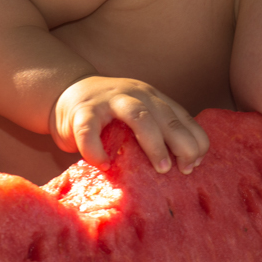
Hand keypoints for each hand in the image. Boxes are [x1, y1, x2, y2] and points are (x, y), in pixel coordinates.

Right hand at [50, 76, 208, 172]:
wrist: (65, 92)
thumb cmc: (108, 117)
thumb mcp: (139, 119)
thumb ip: (157, 134)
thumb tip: (185, 168)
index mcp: (154, 99)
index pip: (183, 117)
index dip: (195, 140)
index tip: (196, 163)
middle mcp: (136, 95)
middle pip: (167, 117)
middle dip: (182, 144)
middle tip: (185, 169)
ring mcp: (109, 100)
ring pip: (139, 117)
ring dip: (154, 143)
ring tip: (162, 169)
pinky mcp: (83, 111)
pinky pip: (90, 130)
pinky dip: (97, 150)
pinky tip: (104, 165)